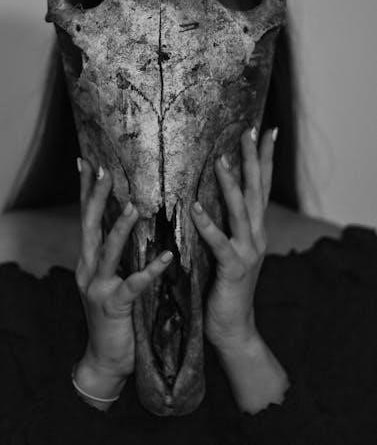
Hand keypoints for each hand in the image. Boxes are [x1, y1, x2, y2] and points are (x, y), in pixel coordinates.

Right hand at [74, 160, 173, 381]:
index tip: (87, 161)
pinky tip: (167, 258)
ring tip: (135, 207)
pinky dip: (149, 271)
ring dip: (120, 228)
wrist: (106, 359)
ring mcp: (97, 288)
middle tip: (104, 170)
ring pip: (107, 252)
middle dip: (96, 197)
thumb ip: (118, 253)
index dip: (86, 190)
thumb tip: (131, 219)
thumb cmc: (115, 315)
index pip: (88, 217)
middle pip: (90, 226)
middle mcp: (88, 268)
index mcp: (89, 259)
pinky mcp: (113, 308)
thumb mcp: (112, 278)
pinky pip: (133, 286)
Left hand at [190, 126, 275, 350]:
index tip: (264, 131)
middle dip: (253, 159)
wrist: (233, 327)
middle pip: (257, 190)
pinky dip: (208, 224)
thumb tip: (207, 196)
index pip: (261, 186)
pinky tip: (195, 208)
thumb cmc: (226, 286)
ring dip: (230, 183)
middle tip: (250, 131)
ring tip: (221, 159)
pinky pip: (219, 243)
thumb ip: (225, 225)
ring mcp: (248, 252)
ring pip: (241, 210)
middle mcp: (256, 235)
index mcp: (254, 229)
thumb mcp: (230, 250)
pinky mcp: (233, 268)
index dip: (263, 158)